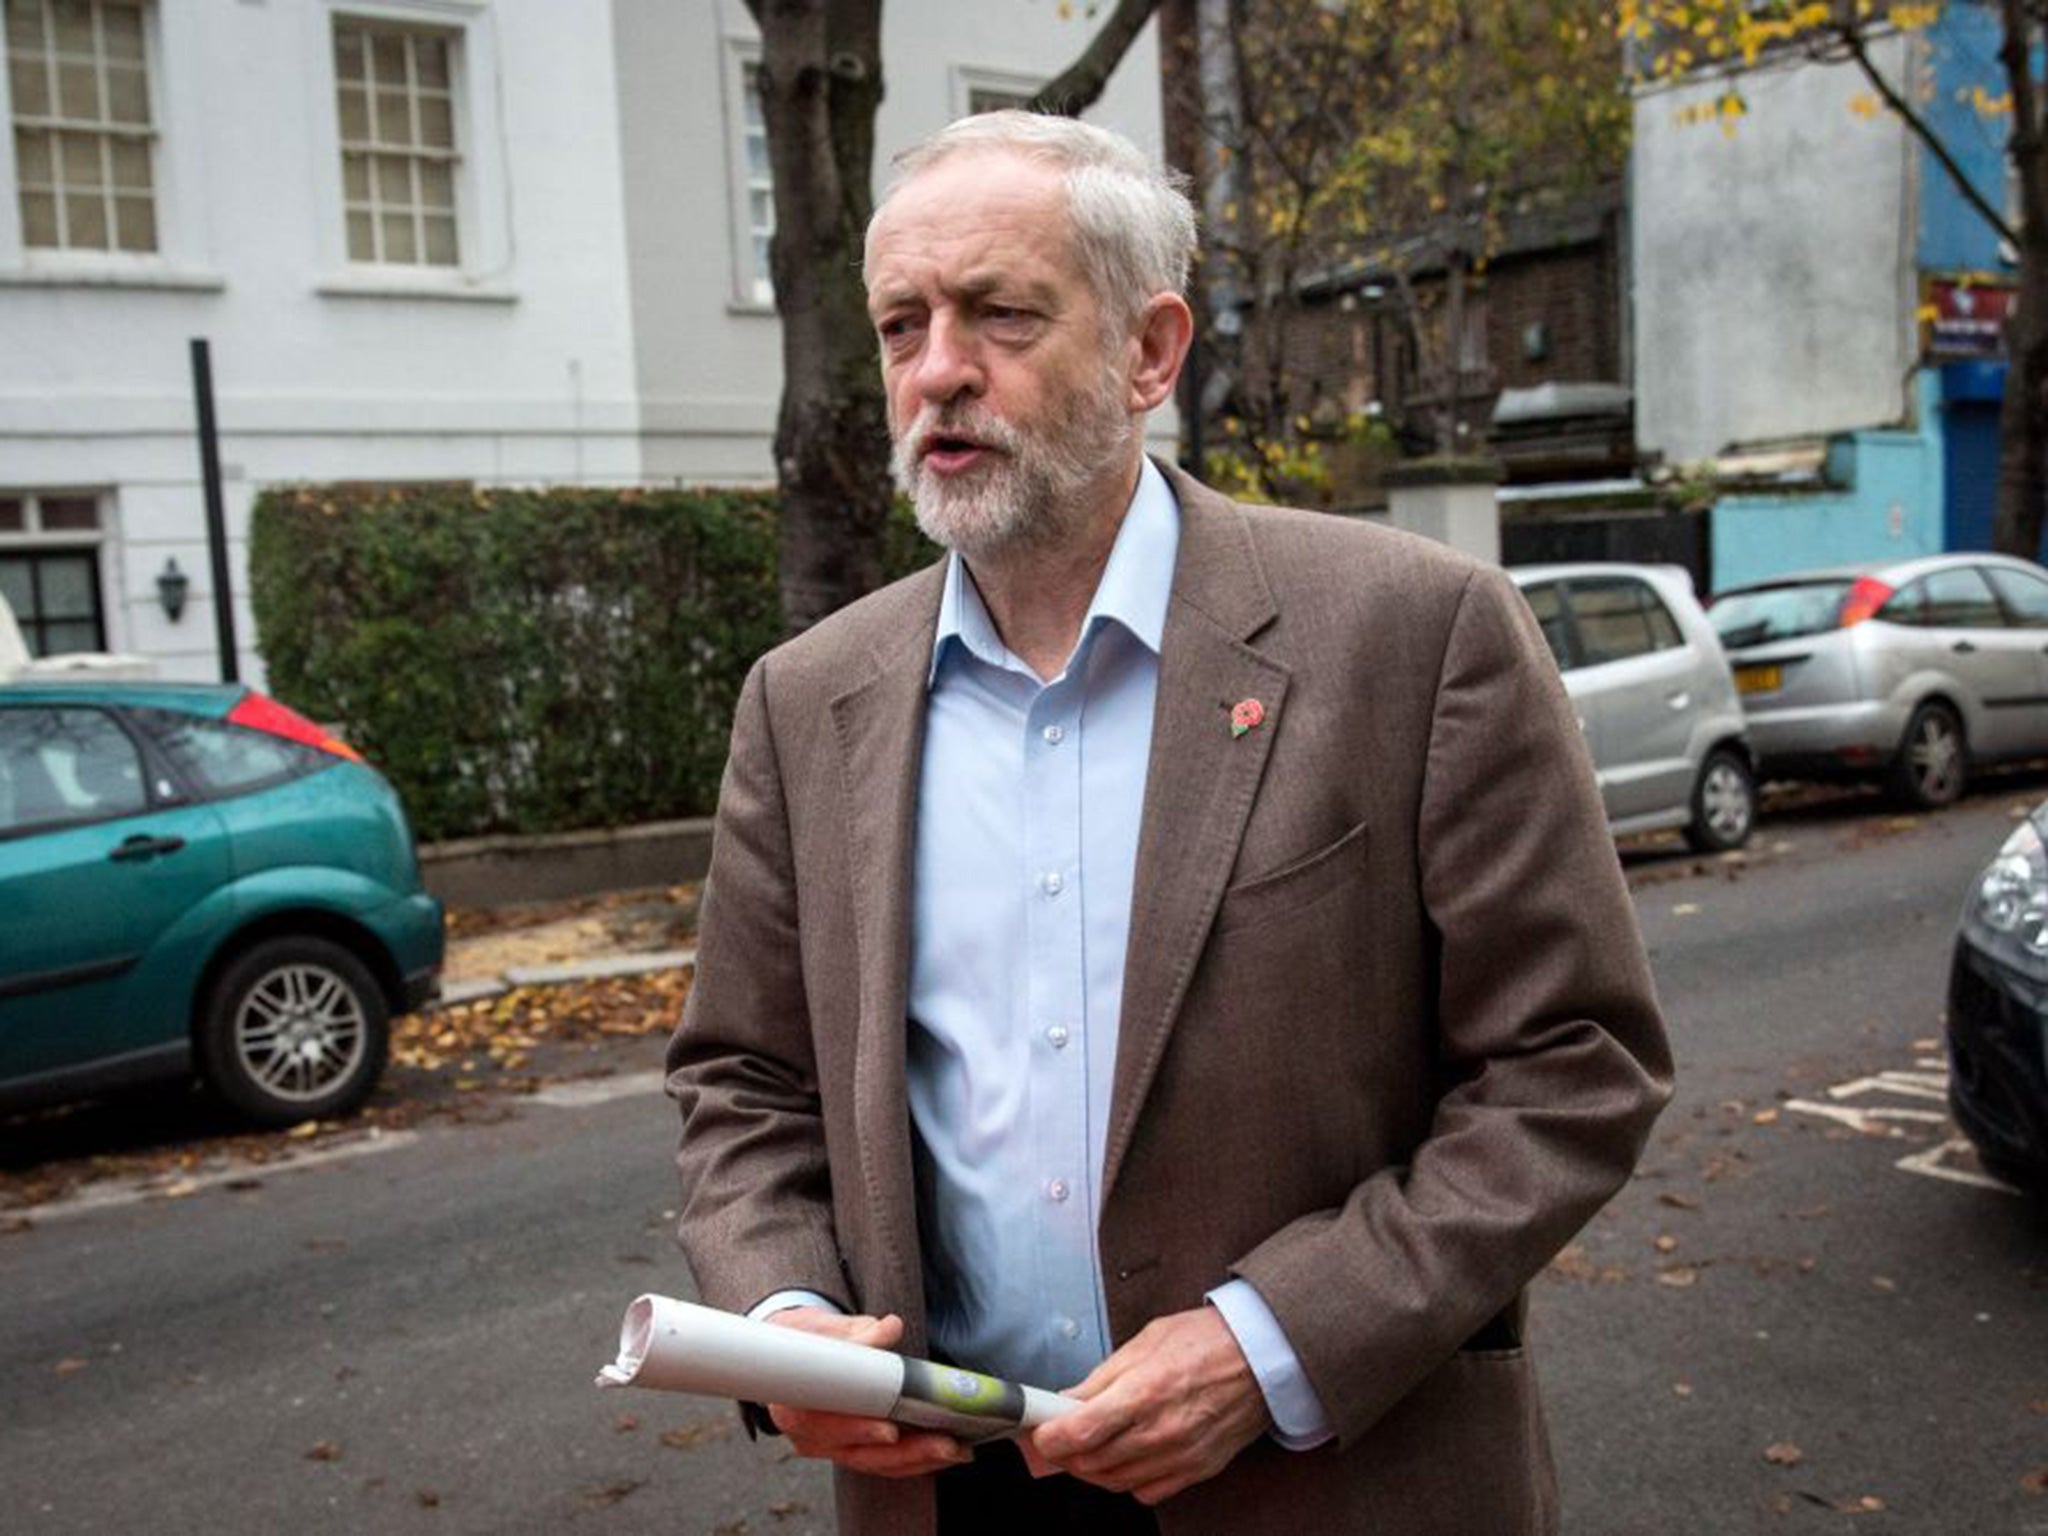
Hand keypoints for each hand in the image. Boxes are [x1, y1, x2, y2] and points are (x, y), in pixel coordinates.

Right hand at [760, 1308, 971, 1476]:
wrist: (793, 1355)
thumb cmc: (809, 1341)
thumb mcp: (826, 1330)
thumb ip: (858, 1333)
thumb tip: (890, 1328)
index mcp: (793, 1406)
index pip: (824, 1425)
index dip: (857, 1429)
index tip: (890, 1431)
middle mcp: (807, 1437)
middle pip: (858, 1453)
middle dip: (905, 1451)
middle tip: (944, 1443)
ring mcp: (829, 1449)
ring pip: (874, 1463)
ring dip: (918, 1460)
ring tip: (956, 1450)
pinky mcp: (849, 1452)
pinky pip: (882, 1464)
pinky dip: (914, 1462)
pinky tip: (944, 1454)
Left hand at [1025, 1306, 1270, 1504]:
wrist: (1261, 1356)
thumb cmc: (1205, 1340)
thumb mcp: (1145, 1342)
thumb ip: (1101, 1378)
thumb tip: (1065, 1402)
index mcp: (1145, 1390)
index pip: (1082, 1430)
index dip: (1050, 1437)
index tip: (1039, 1433)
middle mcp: (1162, 1430)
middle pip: (1092, 1461)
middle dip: (1066, 1452)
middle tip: (1058, 1435)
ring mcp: (1181, 1455)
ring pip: (1115, 1480)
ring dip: (1091, 1467)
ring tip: (1088, 1444)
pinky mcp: (1197, 1469)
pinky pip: (1146, 1490)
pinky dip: (1126, 1479)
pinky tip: (1125, 1455)